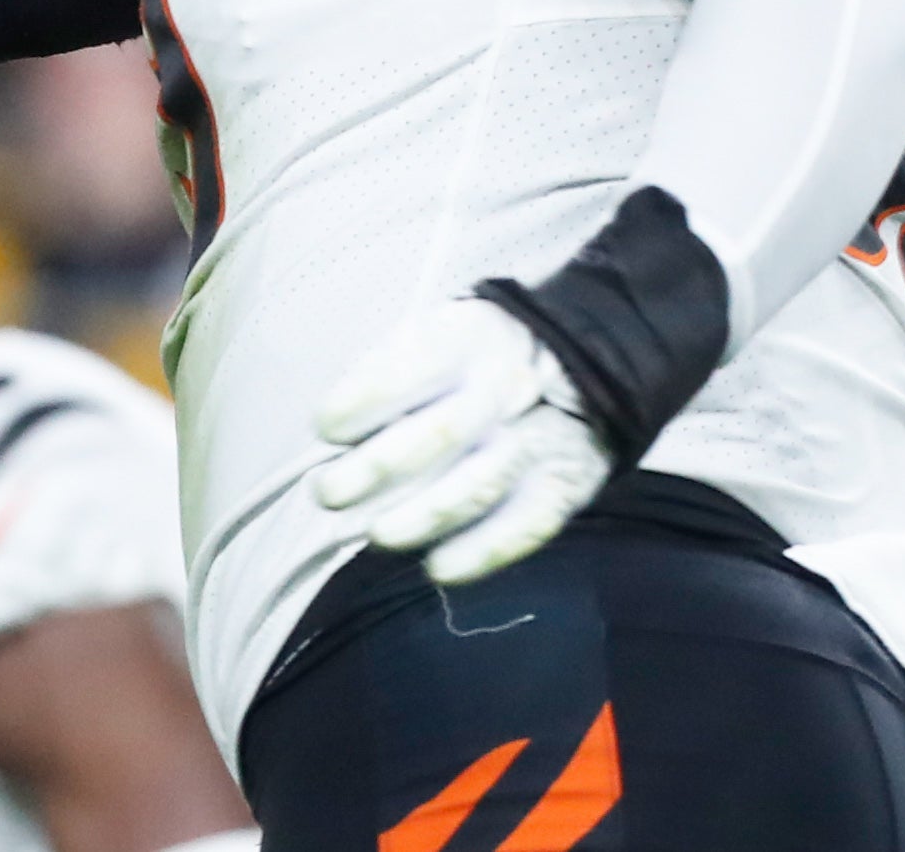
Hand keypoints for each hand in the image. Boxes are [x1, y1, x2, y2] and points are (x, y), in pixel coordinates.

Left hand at [312, 299, 611, 585]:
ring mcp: (540, 438)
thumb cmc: (472, 359)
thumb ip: (383, 374)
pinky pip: (527, 525)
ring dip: (423, 516)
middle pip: (441, 433)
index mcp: (466, 338)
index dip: (362, 402)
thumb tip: (331, 430)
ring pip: (480, 484)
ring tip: (377, 535)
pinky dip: (482, 551)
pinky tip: (439, 568)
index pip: (410, 369)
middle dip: (377, 469)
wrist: (579, 364)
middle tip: (328, 493)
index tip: (325, 429)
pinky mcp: (565, 484)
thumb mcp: (431, 336)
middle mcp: (506, 386)